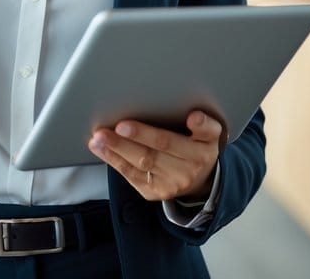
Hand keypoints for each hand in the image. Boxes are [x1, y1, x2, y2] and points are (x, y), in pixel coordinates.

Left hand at [88, 111, 220, 201]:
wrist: (203, 180)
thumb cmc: (200, 146)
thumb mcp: (211, 135)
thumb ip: (205, 125)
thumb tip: (194, 116)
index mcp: (200, 153)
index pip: (173, 141)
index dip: (151, 134)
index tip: (132, 124)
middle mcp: (185, 171)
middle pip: (154, 153)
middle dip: (129, 141)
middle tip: (110, 129)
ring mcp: (169, 185)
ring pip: (139, 165)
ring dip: (116, 150)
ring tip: (98, 138)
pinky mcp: (154, 193)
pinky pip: (131, 176)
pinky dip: (114, 161)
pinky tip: (101, 149)